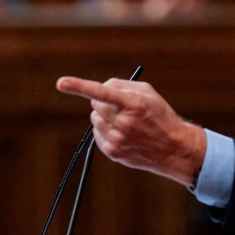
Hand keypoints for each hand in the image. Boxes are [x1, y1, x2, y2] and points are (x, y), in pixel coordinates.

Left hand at [55, 76, 205, 185]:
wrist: (173, 148)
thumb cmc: (160, 116)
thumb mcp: (147, 93)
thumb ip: (122, 85)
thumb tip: (101, 86)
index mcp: (132, 103)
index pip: (101, 92)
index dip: (79, 86)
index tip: (61, 83)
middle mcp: (122, 122)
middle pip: (95, 103)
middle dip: (104, 102)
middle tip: (122, 107)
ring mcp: (116, 139)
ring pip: (95, 118)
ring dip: (105, 117)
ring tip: (126, 123)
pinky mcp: (112, 152)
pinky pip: (97, 133)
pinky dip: (106, 131)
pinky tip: (124, 134)